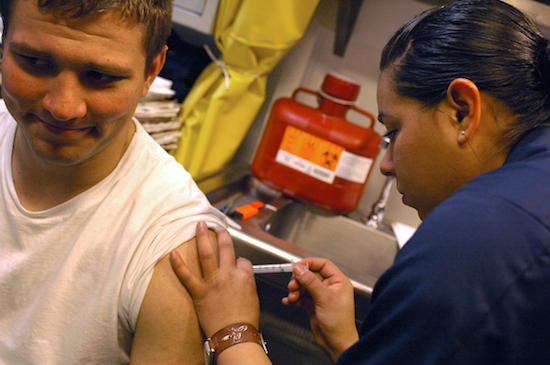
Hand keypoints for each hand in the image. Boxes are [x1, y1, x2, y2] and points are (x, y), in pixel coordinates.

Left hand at [170, 222, 259, 337]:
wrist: (235, 335)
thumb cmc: (245, 320)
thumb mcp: (253, 297)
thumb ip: (246, 283)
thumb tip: (240, 278)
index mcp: (245, 276)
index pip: (243, 260)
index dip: (240, 262)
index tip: (236, 264)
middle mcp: (229, 275)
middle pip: (226, 248)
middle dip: (222, 235)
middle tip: (218, 228)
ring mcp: (213, 282)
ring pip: (207, 253)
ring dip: (202, 237)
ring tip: (200, 226)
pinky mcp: (199, 292)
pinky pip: (186, 275)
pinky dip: (178, 264)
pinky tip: (172, 254)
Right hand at [282, 258, 358, 361]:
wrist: (336, 344)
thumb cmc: (340, 324)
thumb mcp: (324, 298)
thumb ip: (311, 282)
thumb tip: (300, 269)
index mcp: (338, 282)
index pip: (323, 265)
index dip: (309, 263)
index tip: (297, 266)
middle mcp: (330, 287)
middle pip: (310, 275)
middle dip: (299, 279)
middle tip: (293, 285)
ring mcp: (321, 296)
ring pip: (304, 286)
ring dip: (295, 290)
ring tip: (292, 296)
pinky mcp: (313, 305)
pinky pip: (301, 297)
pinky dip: (294, 299)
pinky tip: (289, 301)